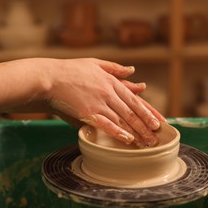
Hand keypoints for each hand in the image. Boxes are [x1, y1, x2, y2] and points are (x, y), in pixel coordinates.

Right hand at [42, 58, 165, 147]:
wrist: (49, 78)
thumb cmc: (69, 70)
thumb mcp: (94, 63)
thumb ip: (114, 68)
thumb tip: (133, 70)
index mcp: (111, 81)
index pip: (135, 99)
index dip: (148, 111)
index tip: (159, 122)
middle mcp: (108, 92)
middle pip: (132, 111)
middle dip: (146, 126)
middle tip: (156, 138)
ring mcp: (98, 103)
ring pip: (122, 120)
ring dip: (136, 132)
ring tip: (147, 143)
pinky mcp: (87, 112)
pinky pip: (106, 124)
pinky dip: (118, 132)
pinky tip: (127, 140)